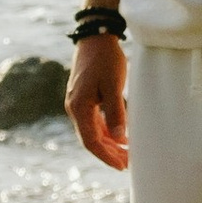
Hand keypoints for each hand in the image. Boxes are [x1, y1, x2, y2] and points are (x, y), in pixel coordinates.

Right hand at [66, 32, 128, 168]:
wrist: (96, 36)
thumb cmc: (105, 59)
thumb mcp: (113, 86)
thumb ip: (116, 113)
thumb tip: (120, 139)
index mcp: (79, 107)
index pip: (91, 141)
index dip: (106, 156)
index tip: (122, 166)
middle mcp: (75, 107)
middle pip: (90, 138)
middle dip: (108, 153)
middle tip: (126, 164)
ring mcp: (78, 102)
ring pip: (92, 130)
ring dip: (108, 143)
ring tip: (126, 153)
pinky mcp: (84, 96)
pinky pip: (94, 120)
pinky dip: (106, 130)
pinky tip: (119, 135)